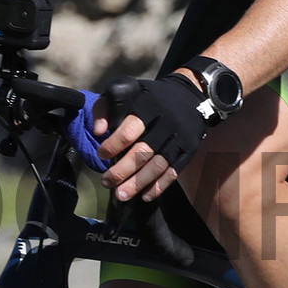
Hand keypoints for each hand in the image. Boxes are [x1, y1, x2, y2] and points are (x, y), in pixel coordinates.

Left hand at [94, 71, 209, 202]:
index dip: (112, 146)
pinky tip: (144, 196)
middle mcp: (165, 123)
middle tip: (106, 181)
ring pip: (157, 166)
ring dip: (138, 183)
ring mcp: (178, 138)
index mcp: (147, 107)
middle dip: (122, 171)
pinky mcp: (188, 150)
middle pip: (142, 152)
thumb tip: (98, 132)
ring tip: (121, 194)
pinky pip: (173, 172)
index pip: (128, 131)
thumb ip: (106, 108)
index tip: (101, 155)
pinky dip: (159, 186)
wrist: (189, 95)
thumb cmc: (149, 97)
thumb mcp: (126, 91)